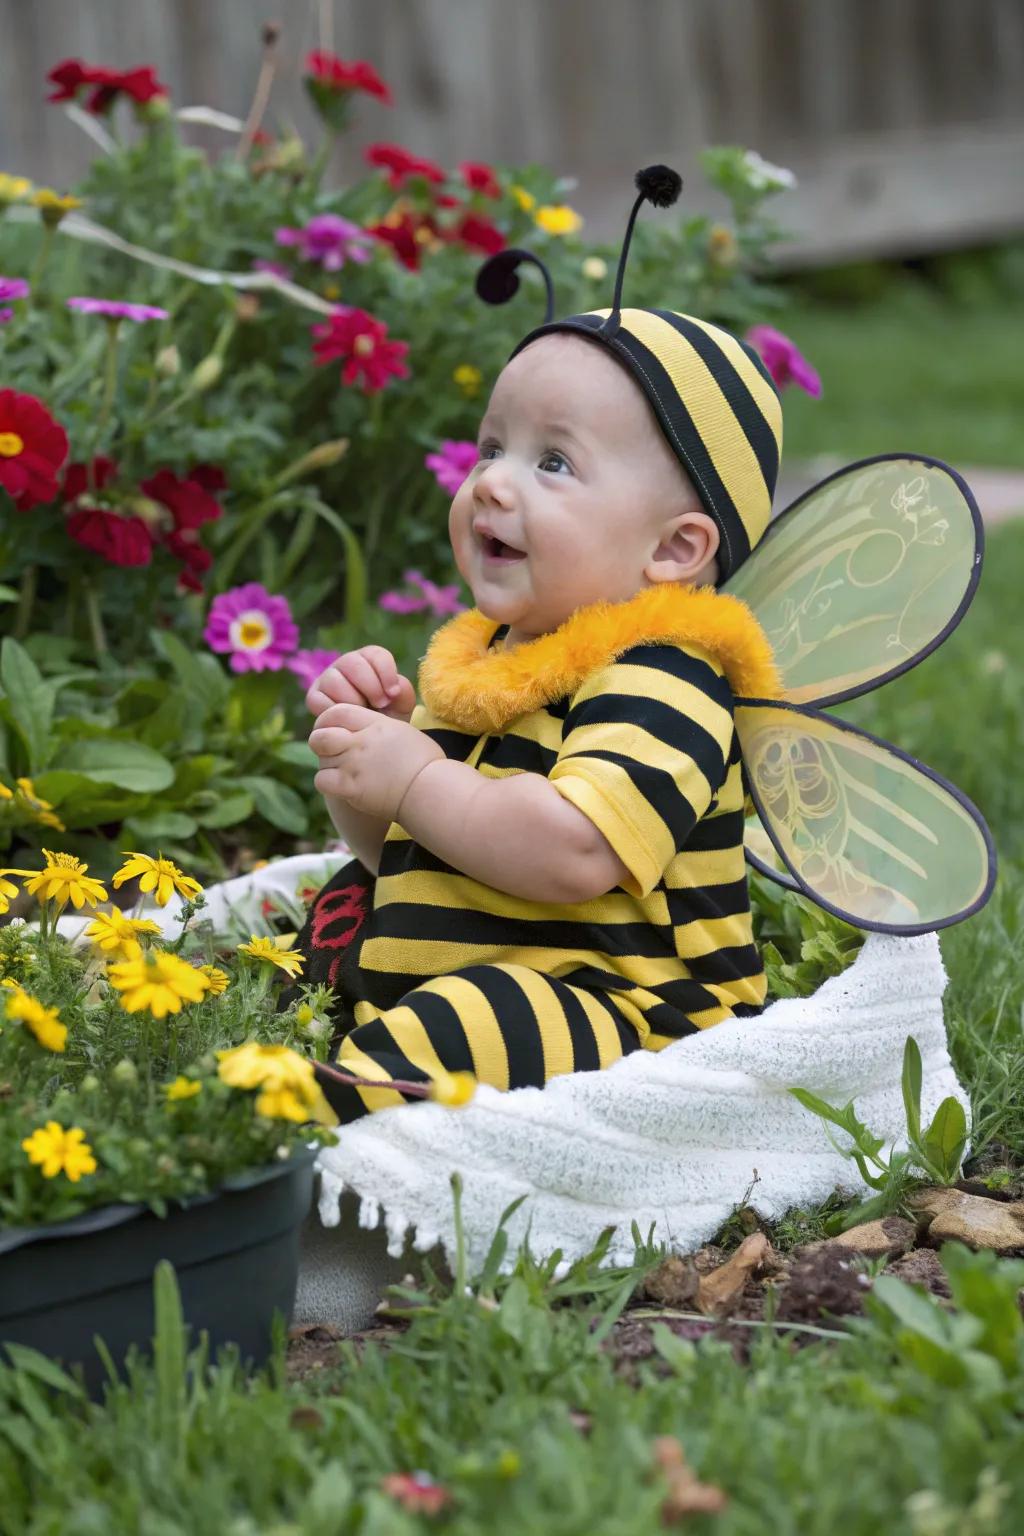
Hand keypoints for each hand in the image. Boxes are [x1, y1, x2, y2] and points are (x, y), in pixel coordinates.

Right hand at [306, 647, 416, 721]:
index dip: (386, 672)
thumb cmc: (386, 715)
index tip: (393, 693)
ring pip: (334, 680)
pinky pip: (319, 699)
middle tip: (380, 705)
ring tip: (363, 714)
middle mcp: (346, 665)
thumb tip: (394, 689)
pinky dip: (334, 711)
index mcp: (369, 660)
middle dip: (369, 685)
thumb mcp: (401, 706)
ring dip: (352, 699)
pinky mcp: (314, 697)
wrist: (369, 738)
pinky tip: (346, 721)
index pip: (375, 654)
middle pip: (352, 662)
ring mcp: (327, 679)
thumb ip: (403, 693)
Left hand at [310, 703, 444, 822]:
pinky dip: (328, 784)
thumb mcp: (404, 732)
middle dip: (321, 743)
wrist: (432, 790)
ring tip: (345, 773)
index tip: (333, 730)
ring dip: (329, 766)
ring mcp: (354, 764)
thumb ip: (380, 728)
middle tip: (332, 752)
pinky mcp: (351, 787)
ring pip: (322, 760)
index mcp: (376, 723)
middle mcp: (361, 741)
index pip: (336, 711)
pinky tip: (342, 787)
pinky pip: (322, 780)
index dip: (328, 720)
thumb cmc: (425, 764)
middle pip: (320, 735)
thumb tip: (367, 728)